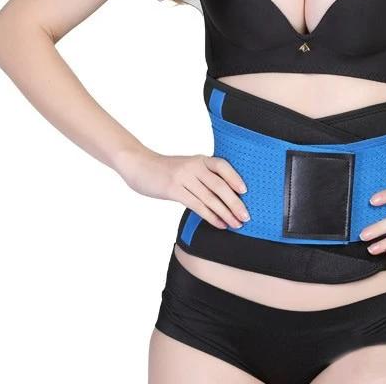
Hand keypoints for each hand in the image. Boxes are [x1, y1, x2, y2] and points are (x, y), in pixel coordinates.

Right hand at [116, 148, 250, 230]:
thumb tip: (224, 195)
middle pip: (219, 185)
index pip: (223, 166)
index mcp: (199, 159)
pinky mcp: (173, 189)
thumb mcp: (186, 167)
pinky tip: (219, 224)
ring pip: (210, 198)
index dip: (235, 178)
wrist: (139, 165)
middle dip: (235, 203)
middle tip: (246, 217)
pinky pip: (197, 205)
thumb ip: (202, 176)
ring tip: (236, 224)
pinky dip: (211, 216)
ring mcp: (184, 177)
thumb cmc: (165, 170)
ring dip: (225, 213)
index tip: (246, 192)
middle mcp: (194, 166)